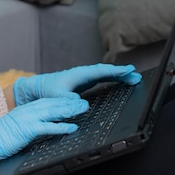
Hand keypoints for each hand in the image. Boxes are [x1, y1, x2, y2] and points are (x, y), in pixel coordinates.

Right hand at [0, 97, 88, 174]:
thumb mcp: (16, 127)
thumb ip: (28, 124)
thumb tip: (40, 126)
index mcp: (25, 109)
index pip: (47, 102)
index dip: (62, 100)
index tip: (73, 100)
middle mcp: (27, 110)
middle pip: (53, 104)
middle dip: (70, 103)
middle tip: (84, 103)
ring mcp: (27, 118)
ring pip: (53, 112)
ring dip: (69, 110)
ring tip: (83, 110)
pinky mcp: (27, 129)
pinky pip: (47, 127)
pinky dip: (61, 127)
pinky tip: (72, 127)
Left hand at [13, 63, 141, 105]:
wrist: (37, 89)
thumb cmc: (46, 91)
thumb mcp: (57, 97)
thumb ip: (68, 101)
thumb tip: (82, 104)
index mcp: (79, 74)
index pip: (101, 71)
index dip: (115, 71)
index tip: (128, 70)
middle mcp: (84, 74)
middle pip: (106, 72)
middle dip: (122, 73)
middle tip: (137, 76)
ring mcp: (85, 78)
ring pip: (105, 75)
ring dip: (119, 76)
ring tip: (134, 79)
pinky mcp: (85, 84)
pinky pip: (102, 79)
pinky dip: (112, 80)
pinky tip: (120, 82)